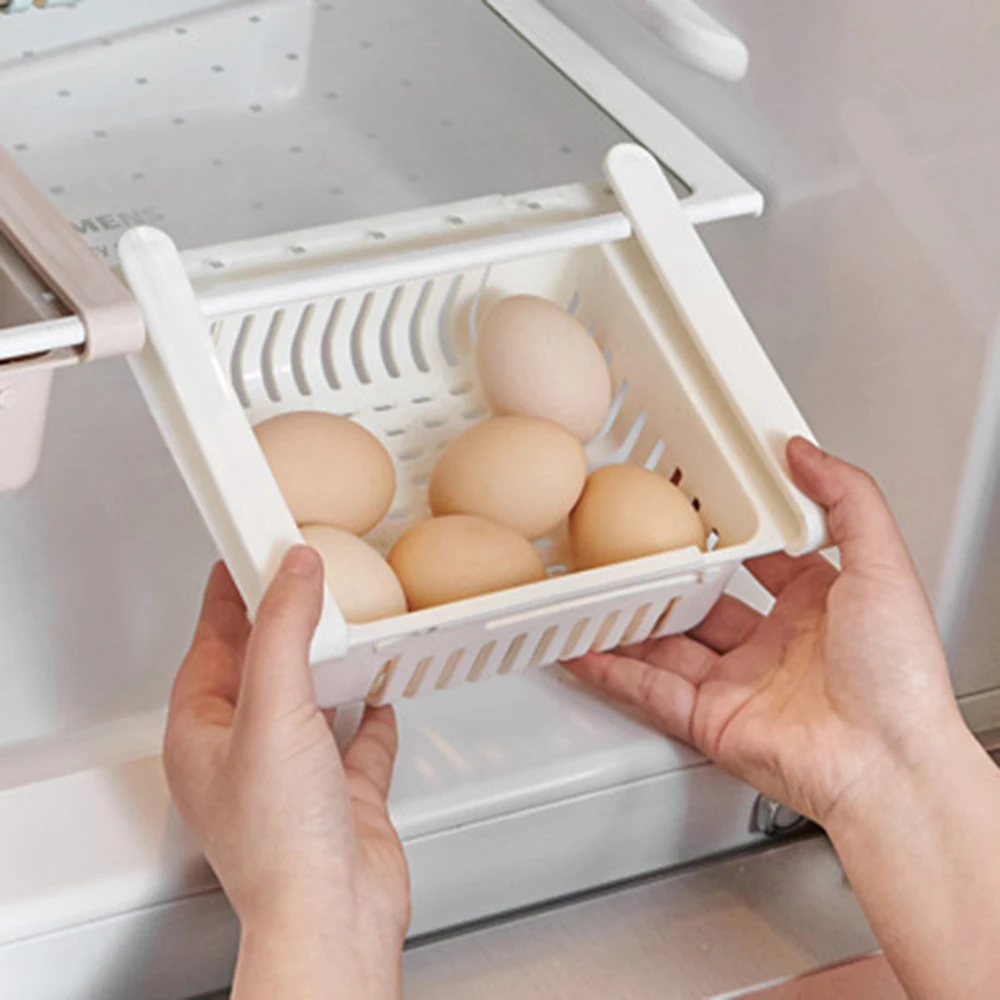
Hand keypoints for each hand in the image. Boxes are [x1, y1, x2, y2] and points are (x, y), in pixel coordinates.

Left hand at [164, 547, 408, 999]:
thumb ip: (283, 630)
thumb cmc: (280, 840)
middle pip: (263, 667)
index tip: (245, 553)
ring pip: (311, 700)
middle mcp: (247, 754)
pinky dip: (370, 713)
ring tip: (348, 624)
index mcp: (204, 735)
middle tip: (306, 577)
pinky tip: (383, 692)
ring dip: (330, 663)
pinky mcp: (344, 796)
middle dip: (283, 622)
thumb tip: (293, 569)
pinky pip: (357, 740)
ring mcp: (297, 776)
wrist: (334, 914)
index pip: (211, 644)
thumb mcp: (273, 710)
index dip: (228, 596)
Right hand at [566, 437, 966, 827]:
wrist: (886, 763)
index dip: (727, 533)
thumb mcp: (883, 565)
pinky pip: (649, 690)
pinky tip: (586, 648)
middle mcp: (774, 648)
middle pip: (702, 602)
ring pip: (666, 645)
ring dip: (629, 622)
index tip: (695, 507)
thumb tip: (805, 454)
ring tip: (595, 592)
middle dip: (666, 578)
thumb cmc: (899, 679)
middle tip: (630, 547)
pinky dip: (612, 671)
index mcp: (814, 609)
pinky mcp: (709, 721)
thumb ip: (847, 500)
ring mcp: (738, 685)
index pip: (759, 560)